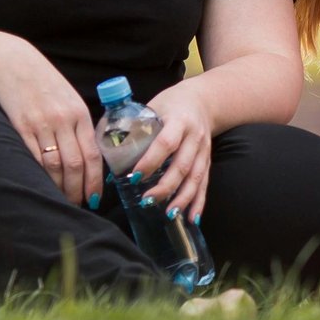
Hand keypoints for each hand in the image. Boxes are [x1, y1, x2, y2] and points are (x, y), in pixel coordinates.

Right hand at [0, 38, 101, 208]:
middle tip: (77, 205)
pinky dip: (39, 176)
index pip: (92, 155)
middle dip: (78, 190)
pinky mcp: (20, 127)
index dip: (94, 181)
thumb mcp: (68, 98)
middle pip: (75, 165)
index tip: (94, 198)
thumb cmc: (43, 82)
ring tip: (60, 200)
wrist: (13, 62)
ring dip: (59, 188)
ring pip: (54, 166)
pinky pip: (33, 158)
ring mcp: (41, 125)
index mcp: (79, 113)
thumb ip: (77, 124)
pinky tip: (41, 186)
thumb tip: (85, 155)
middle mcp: (63, 120)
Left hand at [135, 84, 215, 223]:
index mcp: (179, 120)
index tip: (135, 176)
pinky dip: (199, 202)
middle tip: (147, 200)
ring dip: (182, 198)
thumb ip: (136, 129)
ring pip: (195, 178)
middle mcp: (195, 137)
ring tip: (169, 214)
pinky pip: (204, 184)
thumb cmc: (171, 104)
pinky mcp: (207, 161)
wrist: (204, 100)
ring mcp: (204, 150)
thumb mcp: (153, 108)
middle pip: (182, 165)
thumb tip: (111, 156)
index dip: (151, 161)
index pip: (166, 143)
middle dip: (165, 186)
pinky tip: (192, 219)